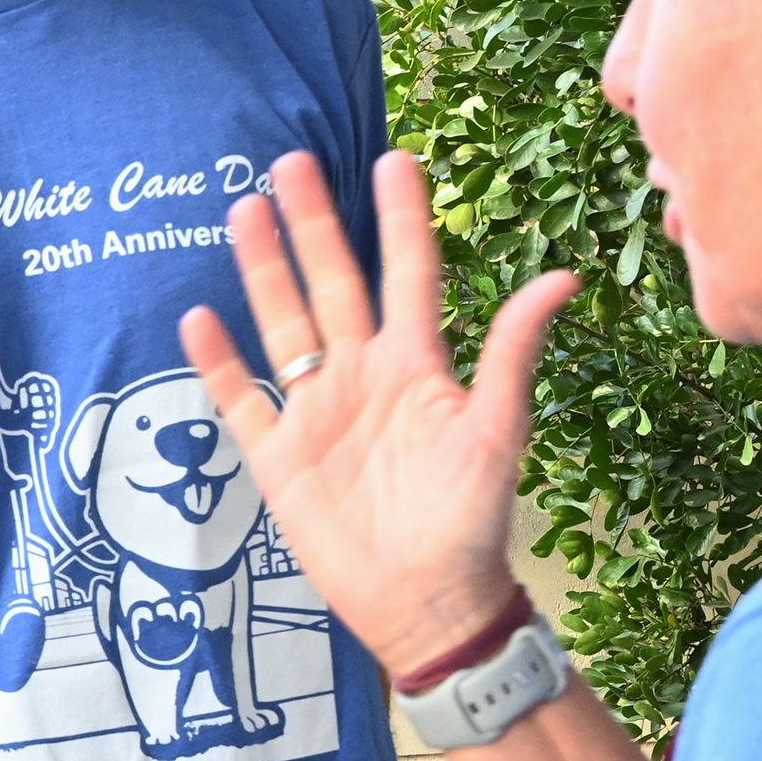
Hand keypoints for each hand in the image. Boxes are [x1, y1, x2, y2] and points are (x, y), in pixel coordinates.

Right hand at [176, 150, 577, 682]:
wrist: (426, 601)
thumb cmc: (471, 518)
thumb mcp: (497, 430)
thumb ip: (511, 353)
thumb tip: (562, 276)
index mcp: (416, 365)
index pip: (405, 273)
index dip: (399, 219)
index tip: (393, 160)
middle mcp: (362, 375)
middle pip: (332, 284)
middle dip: (312, 224)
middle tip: (291, 161)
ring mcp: (316, 411)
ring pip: (283, 324)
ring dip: (263, 271)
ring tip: (242, 213)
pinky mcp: (279, 455)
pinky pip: (241, 398)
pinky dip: (218, 361)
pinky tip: (199, 317)